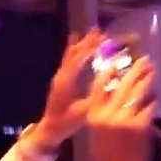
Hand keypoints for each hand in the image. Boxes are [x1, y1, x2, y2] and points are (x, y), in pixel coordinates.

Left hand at [26, 30, 106, 151]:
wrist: (50, 129)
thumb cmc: (67, 122)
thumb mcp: (84, 111)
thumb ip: (96, 96)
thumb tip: (110, 81)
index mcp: (66, 81)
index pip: (79, 59)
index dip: (89, 47)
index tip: (101, 37)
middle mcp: (61, 75)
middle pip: (74, 53)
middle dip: (86, 42)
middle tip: (99, 30)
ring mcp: (60, 77)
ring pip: (70, 56)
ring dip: (81, 44)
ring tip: (92, 33)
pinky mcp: (61, 80)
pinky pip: (68, 61)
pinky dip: (75, 51)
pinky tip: (77, 44)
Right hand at [89, 60, 156, 160]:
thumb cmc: (108, 158)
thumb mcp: (99, 133)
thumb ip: (105, 114)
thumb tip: (116, 96)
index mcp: (93, 115)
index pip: (98, 86)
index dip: (109, 71)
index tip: (117, 61)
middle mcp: (107, 114)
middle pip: (121, 84)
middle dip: (134, 70)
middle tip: (144, 60)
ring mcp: (124, 119)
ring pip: (137, 92)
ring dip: (146, 79)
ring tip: (152, 71)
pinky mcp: (140, 126)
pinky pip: (149, 106)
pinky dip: (154, 99)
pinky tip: (157, 95)